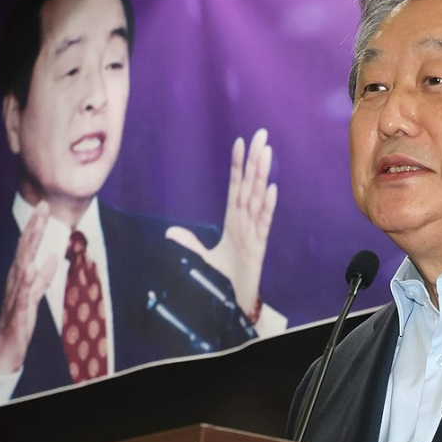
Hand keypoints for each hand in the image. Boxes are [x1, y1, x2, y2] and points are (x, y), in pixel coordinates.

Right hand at [0, 201, 57, 378]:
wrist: (7, 347)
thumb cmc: (20, 319)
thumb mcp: (35, 295)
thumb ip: (43, 277)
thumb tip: (51, 258)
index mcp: (20, 276)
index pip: (28, 245)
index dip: (36, 225)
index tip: (44, 205)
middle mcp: (16, 281)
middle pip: (25, 249)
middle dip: (34, 227)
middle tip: (42, 206)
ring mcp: (16, 295)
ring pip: (23, 267)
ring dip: (29, 248)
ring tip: (36, 229)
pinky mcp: (19, 311)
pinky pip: (24, 295)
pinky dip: (28, 282)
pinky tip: (31, 269)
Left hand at [166, 128, 277, 320]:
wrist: (233, 306)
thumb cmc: (222, 281)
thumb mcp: (201, 260)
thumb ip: (189, 244)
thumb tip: (170, 231)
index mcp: (233, 222)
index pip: (236, 187)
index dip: (237, 166)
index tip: (240, 142)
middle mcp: (245, 223)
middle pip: (250, 186)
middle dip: (255, 160)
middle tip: (262, 135)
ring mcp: (253, 233)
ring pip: (258, 199)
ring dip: (262, 175)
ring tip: (266, 152)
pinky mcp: (258, 248)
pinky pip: (264, 224)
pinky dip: (268, 206)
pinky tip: (272, 189)